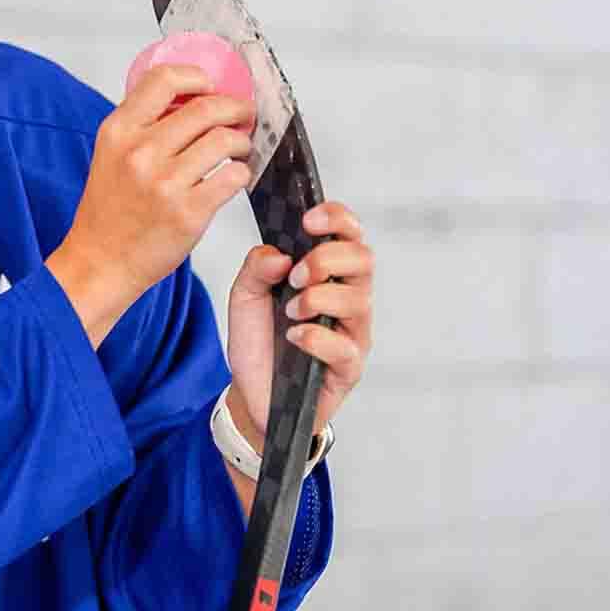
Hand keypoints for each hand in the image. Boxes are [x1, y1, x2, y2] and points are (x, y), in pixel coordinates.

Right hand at [47, 64, 256, 346]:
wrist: (100, 263)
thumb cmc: (108, 212)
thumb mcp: (110, 154)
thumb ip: (142, 124)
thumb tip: (191, 98)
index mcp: (118, 131)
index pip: (164, 79)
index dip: (197, 78)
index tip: (210, 86)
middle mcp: (140, 152)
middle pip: (205, 108)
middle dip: (234, 108)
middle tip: (242, 115)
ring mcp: (165, 183)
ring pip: (224, 140)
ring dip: (241, 142)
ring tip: (239, 149)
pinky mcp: (189, 212)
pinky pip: (233, 177)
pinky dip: (240, 174)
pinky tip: (233, 177)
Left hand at [225, 201, 373, 442]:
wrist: (251, 392)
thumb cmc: (259, 339)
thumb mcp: (245, 295)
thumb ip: (256, 267)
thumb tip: (278, 254)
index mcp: (328, 273)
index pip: (349, 234)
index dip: (337, 218)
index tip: (307, 220)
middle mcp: (348, 298)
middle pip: (364, 259)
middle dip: (327, 258)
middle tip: (294, 275)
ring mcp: (352, 333)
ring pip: (358, 300)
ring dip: (318, 297)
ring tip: (290, 310)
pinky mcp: (348, 368)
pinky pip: (345, 347)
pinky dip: (317, 336)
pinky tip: (295, 338)